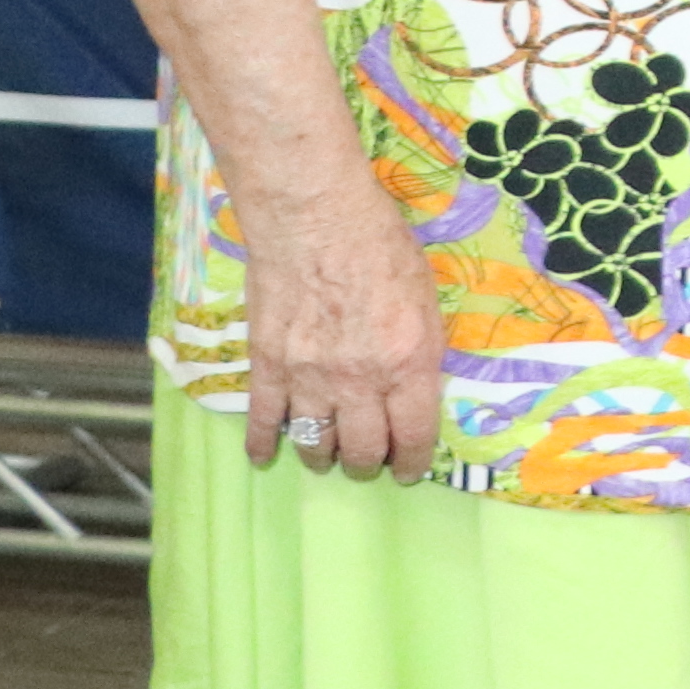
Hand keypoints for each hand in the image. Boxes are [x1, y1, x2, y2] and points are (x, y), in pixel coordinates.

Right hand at [238, 171, 443, 476]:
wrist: (315, 218)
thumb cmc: (381, 247)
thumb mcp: (427, 300)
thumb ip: (421, 349)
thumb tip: (416, 387)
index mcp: (408, 364)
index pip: (412, 436)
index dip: (410, 462)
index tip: (405, 470)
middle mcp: (360, 380)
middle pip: (362, 449)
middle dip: (366, 464)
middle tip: (365, 463)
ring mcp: (309, 376)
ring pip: (314, 441)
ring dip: (321, 456)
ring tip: (325, 458)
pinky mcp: (268, 363)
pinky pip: (264, 418)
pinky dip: (262, 443)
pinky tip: (263, 457)